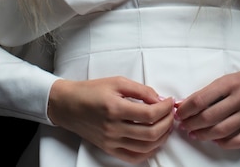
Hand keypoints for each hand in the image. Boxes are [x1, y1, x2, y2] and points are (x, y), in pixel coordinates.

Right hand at [48, 76, 174, 163]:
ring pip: (145, 147)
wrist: (68, 104)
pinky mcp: (108, 149)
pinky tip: (155, 142)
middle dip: (167, 123)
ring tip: (166, 125)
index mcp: (115, 108)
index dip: (165, 108)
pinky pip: (133, 157)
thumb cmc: (91, 90)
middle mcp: (113, 128)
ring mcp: (111, 141)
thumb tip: (159, 99)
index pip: (149, 114)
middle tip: (171, 113)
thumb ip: (140, 90)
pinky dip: (148, 152)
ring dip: (161, 137)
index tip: (170, 102)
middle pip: (150, 133)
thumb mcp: (117, 82)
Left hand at [174, 67, 239, 148]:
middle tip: (183, 125)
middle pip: (209, 117)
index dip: (186, 108)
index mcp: (230, 82)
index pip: (201, 99)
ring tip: (194, 134)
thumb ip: (211, 91)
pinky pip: (238, 140)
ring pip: (221, 130)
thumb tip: (187, 103)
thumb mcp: (230, 77)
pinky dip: (223, 143)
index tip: (179, 112)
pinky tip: (215, 140)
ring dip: (204, 135)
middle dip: (191, 123)